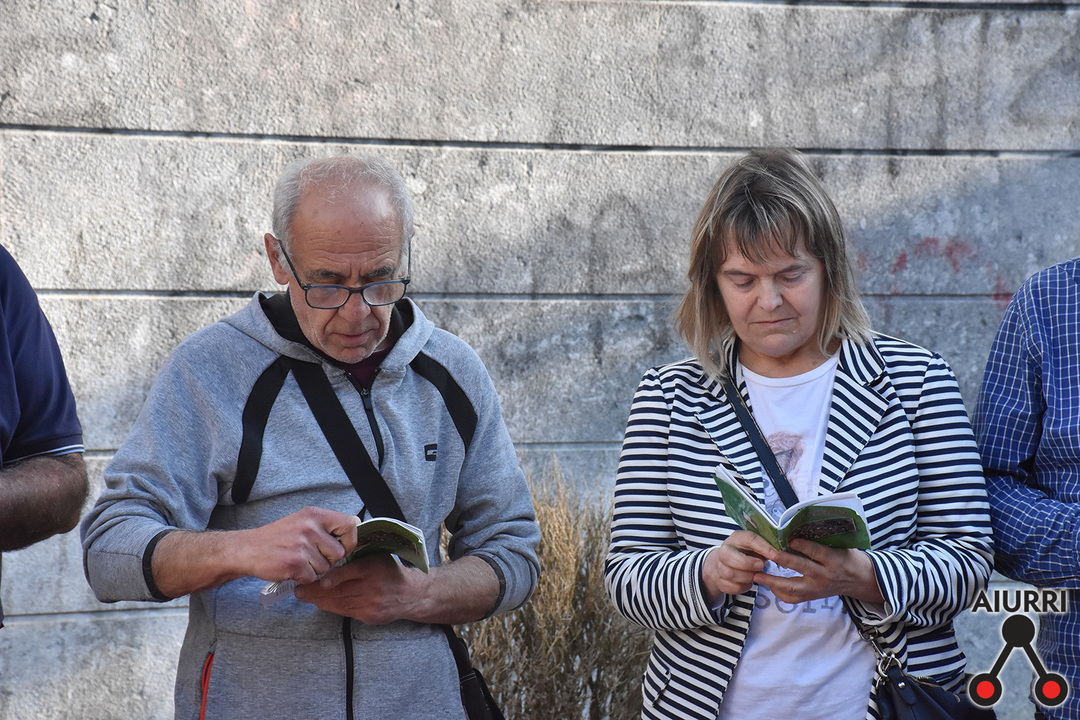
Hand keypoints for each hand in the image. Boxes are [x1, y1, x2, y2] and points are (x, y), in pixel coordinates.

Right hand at [235, 506, 359, 584]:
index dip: (350, 540)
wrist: (247, 549)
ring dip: (314, 569)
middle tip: (311, 556)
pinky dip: (304, 578)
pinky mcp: (295, 564)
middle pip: (339, 553)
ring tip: (298, 560)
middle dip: (329, 560)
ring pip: (326, 568)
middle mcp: (309, 527)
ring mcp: (302, 546)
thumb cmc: (278, 537)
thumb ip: (326, 525)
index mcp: (314, 515)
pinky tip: (292, 568)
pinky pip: (313, 578)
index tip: (343, 546)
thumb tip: (356, 525)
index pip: (350, 525)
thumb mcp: (303, 521)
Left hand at [295, 553, 423, 624]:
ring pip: (339, 603)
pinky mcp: (370, 616)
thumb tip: (329, 555)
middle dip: (316, 591)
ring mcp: (371, 604)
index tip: (316, 579)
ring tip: (305, 596)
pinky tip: (320, 603)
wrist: (411, 594)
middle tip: (299, 590)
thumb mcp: (376, 556)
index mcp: (374, 567)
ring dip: (319, 601)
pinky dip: (331, 607)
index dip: (332, 578)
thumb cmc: (390, 571)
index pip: (350, 572)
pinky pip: (345, 612)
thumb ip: (356, 557)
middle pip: (340, 591)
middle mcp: (373, 587)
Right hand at [703, 530, 778, 601]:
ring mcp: (720, 566)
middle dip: (747, 563)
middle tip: (760, 566)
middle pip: (728, 556)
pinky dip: (743, 586)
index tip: (775, 555)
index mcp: (737, 538)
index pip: (749, 539)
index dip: (763, 547)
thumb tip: (781, 554)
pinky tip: (747, 581)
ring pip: (730, 573)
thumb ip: (765, 549)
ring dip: (746, 577)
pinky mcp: (720, 580)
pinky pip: (732, 586)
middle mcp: (725, 550)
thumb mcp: (756, 547)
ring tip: (755, 575)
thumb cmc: (746, 553)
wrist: (726, 563)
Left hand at [754, 539, 883, 604]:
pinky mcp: (812, 597)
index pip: (817, 552)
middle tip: (769, 554)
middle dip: (784, 560)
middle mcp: (825, 576)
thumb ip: (821, 541)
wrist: (859, 580)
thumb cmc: (846, 557)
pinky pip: (793, 598)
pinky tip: (768, 585)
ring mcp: (818, 589)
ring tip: (756, 575)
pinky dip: (779, 592)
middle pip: (802, 568)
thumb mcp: (840, 546)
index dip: (805, 546)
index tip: (791, 539)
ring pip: (794, 588)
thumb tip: (797, 527)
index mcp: (834, 560)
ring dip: (773, 582)